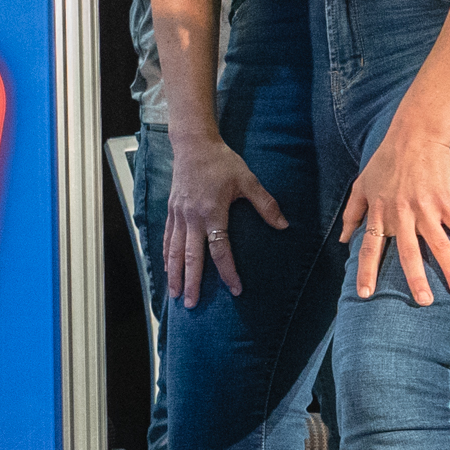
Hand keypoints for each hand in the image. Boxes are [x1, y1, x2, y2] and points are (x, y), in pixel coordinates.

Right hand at [165, 134, 288, 305]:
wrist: (193, 145)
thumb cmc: (222, 162)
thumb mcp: (248, 180)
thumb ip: (266, 204)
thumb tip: (284, 225)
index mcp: (212, 213)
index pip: (220, 250)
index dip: (228, 272)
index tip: (235, 290)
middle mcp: (192, 218)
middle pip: (191, 257)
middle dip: (191, 282)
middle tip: (191, 304)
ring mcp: (179, 215)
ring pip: (174, 251)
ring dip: (174, 274)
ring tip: (175, 294)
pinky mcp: (172, 210)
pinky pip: (167, 238)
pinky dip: (166, 255)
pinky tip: (167, 268)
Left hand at [339, 119, 449, 304]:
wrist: (414, 136)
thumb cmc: (386, 160)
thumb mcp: (361, 185)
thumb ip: (351, 214)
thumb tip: (342, 239)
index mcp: (379, 213)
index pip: (370, 247)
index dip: (366, 270)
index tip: (365, 294)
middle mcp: (401, 214)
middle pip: (408, 252)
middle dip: (415, 279)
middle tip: (424, 301)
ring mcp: (424, 208)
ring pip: (438, 244)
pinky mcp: (445, 200)